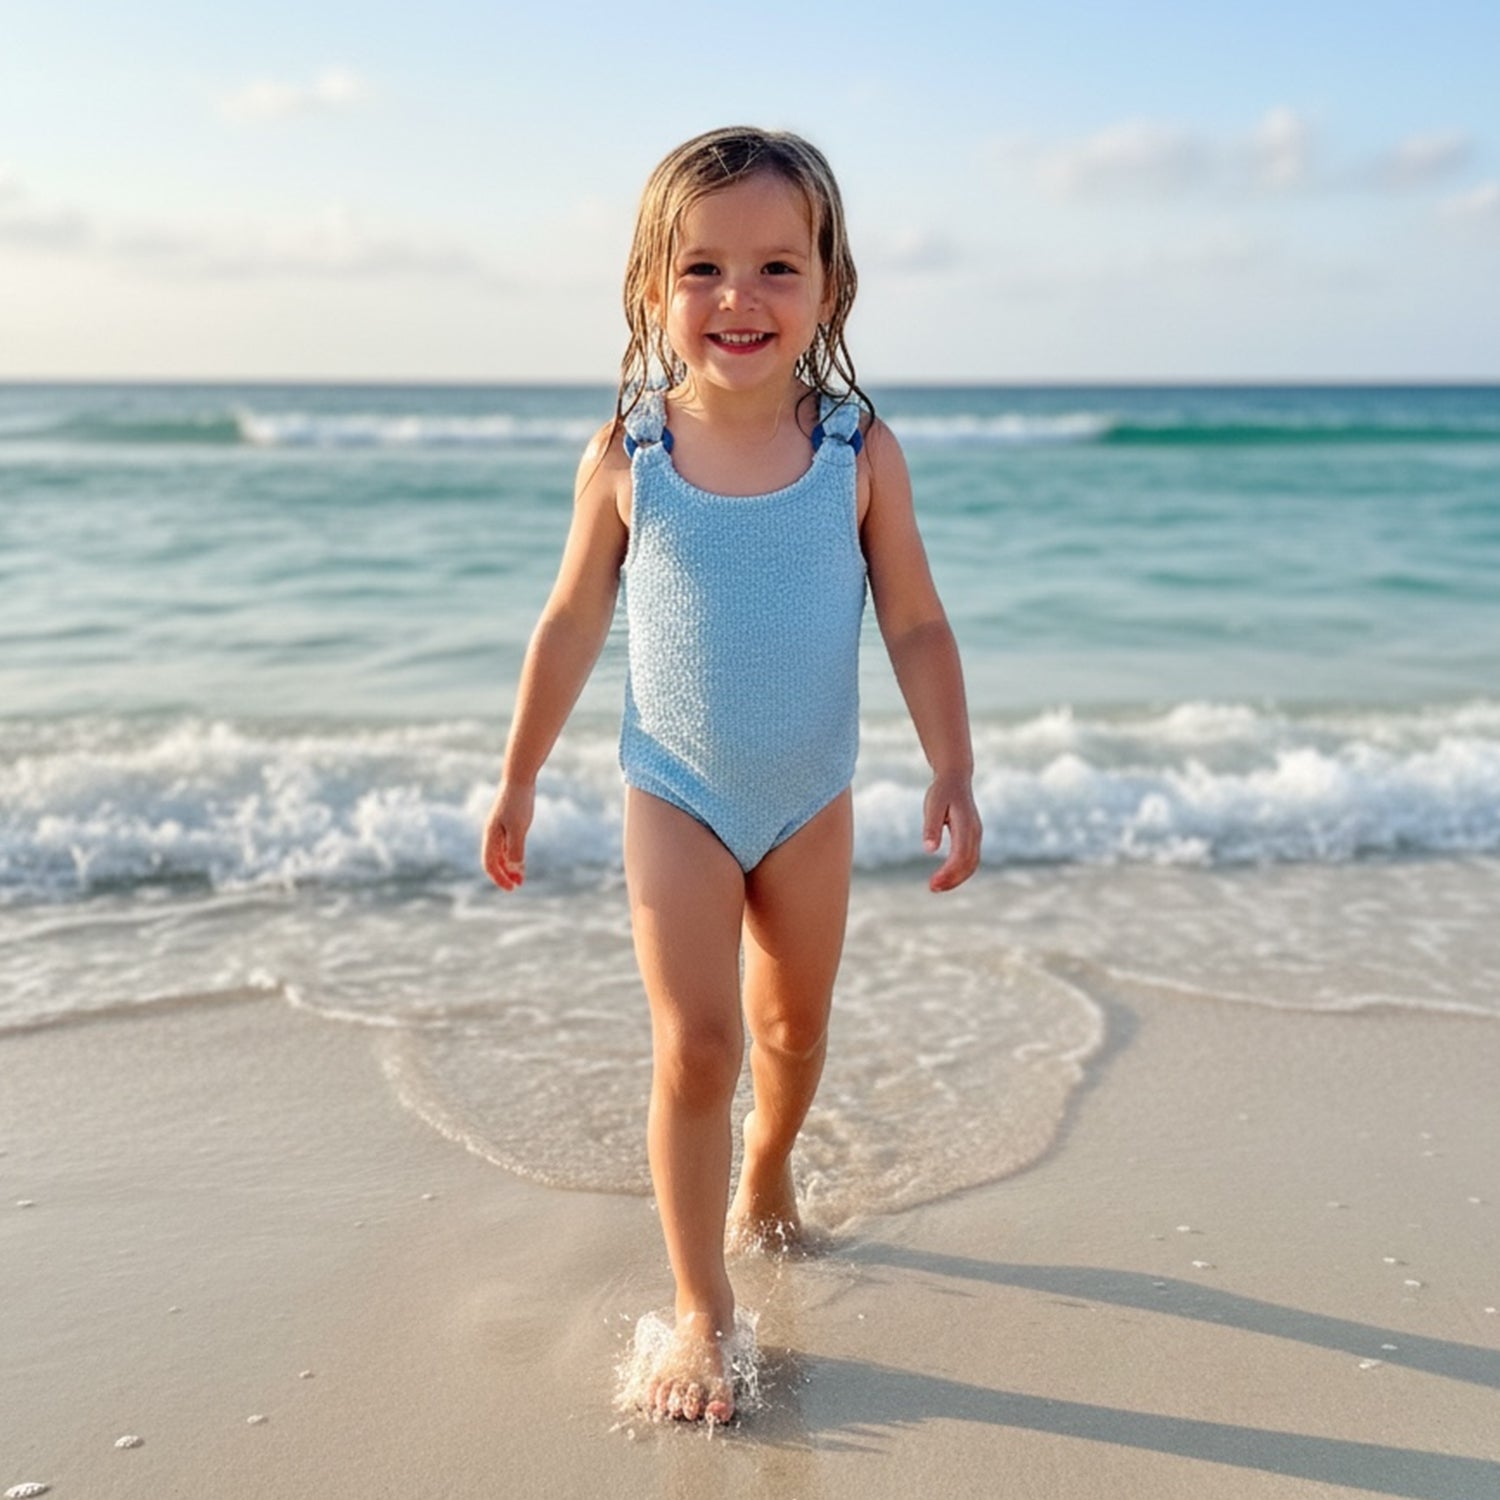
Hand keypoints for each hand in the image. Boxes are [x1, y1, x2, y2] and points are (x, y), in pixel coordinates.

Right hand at [481, 780, 534, 890]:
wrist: (519, 779)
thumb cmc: (518, 803)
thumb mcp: (519, 827)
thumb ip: (515, 848)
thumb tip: (513, 868)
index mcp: (491, 836)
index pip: (490, 864)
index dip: (499, 878)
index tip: (512, 888)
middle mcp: (492, 834)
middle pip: (493, 861)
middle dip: (504, 875)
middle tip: (516, 886)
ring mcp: (499, 829)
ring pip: (501, 854)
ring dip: (509, 868)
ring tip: (521, 879)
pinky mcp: (507, 823)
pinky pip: (507, 845)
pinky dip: (513, 856)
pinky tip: (521, 862)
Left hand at [922, 772, 981, 892]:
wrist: (956, 778)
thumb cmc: (941, 791)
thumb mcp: (932, 805)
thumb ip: (931, 827)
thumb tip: (929, 850)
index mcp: (966, 826)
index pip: (960, 856)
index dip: (948, 873)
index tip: (933, 883)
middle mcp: (975, 833)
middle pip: (969, 864)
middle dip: (952, 879)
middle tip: (932, 888)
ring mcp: (976, 835)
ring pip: (972, 864)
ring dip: (956, 878)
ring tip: (936, 886)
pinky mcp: (973, 837)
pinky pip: (970, 860)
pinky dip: (959, 871)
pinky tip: (945, 876)